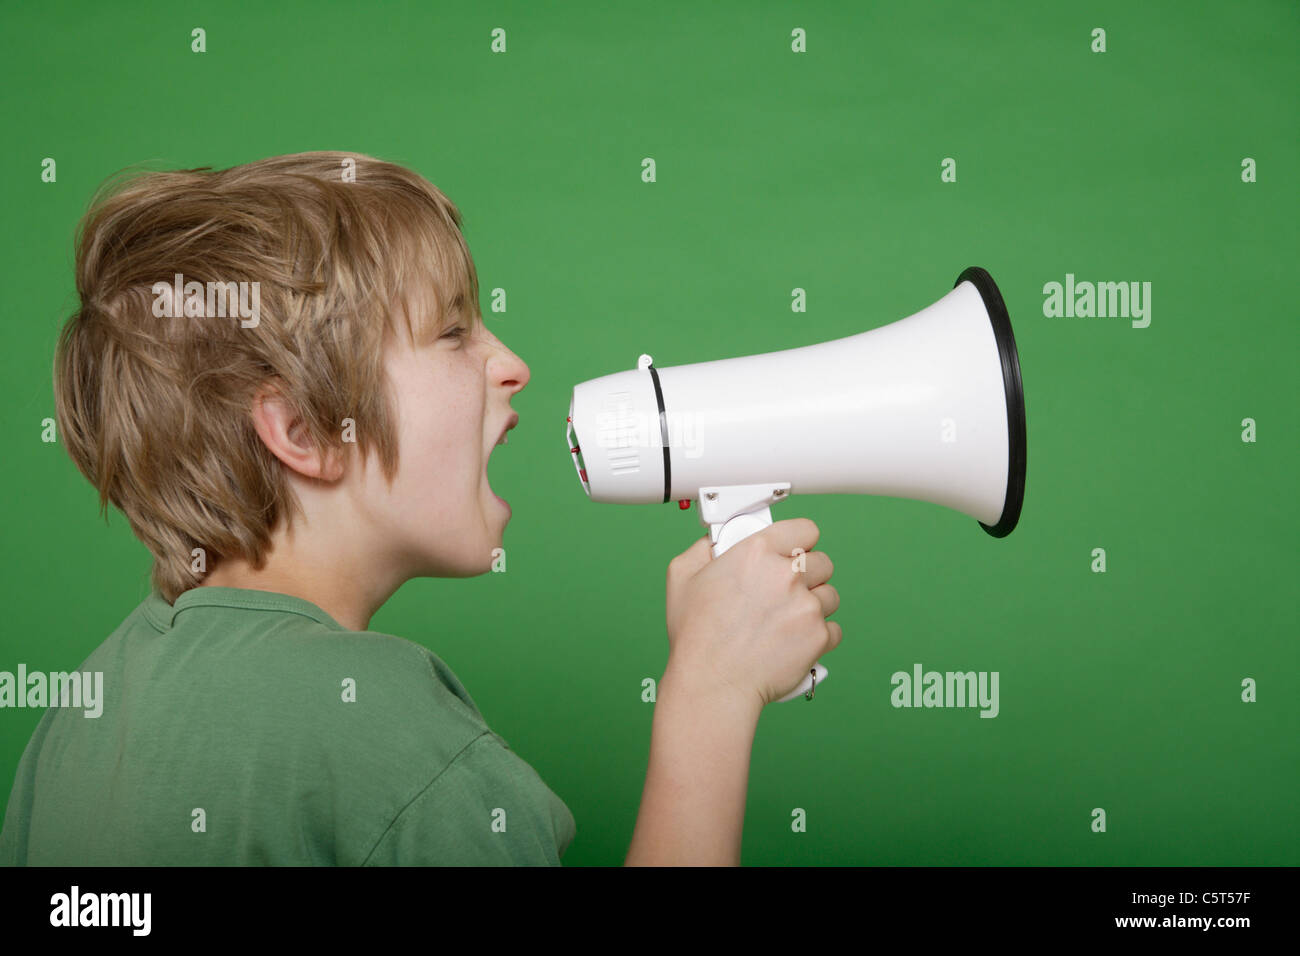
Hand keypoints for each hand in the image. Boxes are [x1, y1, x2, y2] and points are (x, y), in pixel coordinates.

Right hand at [664, 517, 841, 707]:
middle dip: (808, 575)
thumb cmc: (696, 636)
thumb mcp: (681, 577)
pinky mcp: (818, 636)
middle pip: (822, 562)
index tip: (794, 551)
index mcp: (756, 552)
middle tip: (787, 591)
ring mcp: (807, 606)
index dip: (800, 541)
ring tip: (788, 620)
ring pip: (830, 596)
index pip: (805, 529)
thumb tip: (715, 543)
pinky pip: (833, 629)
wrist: (713, 683)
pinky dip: (819, 636)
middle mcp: (786, 574)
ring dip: (815, 605)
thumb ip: (702, 549)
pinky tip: (795, 641)